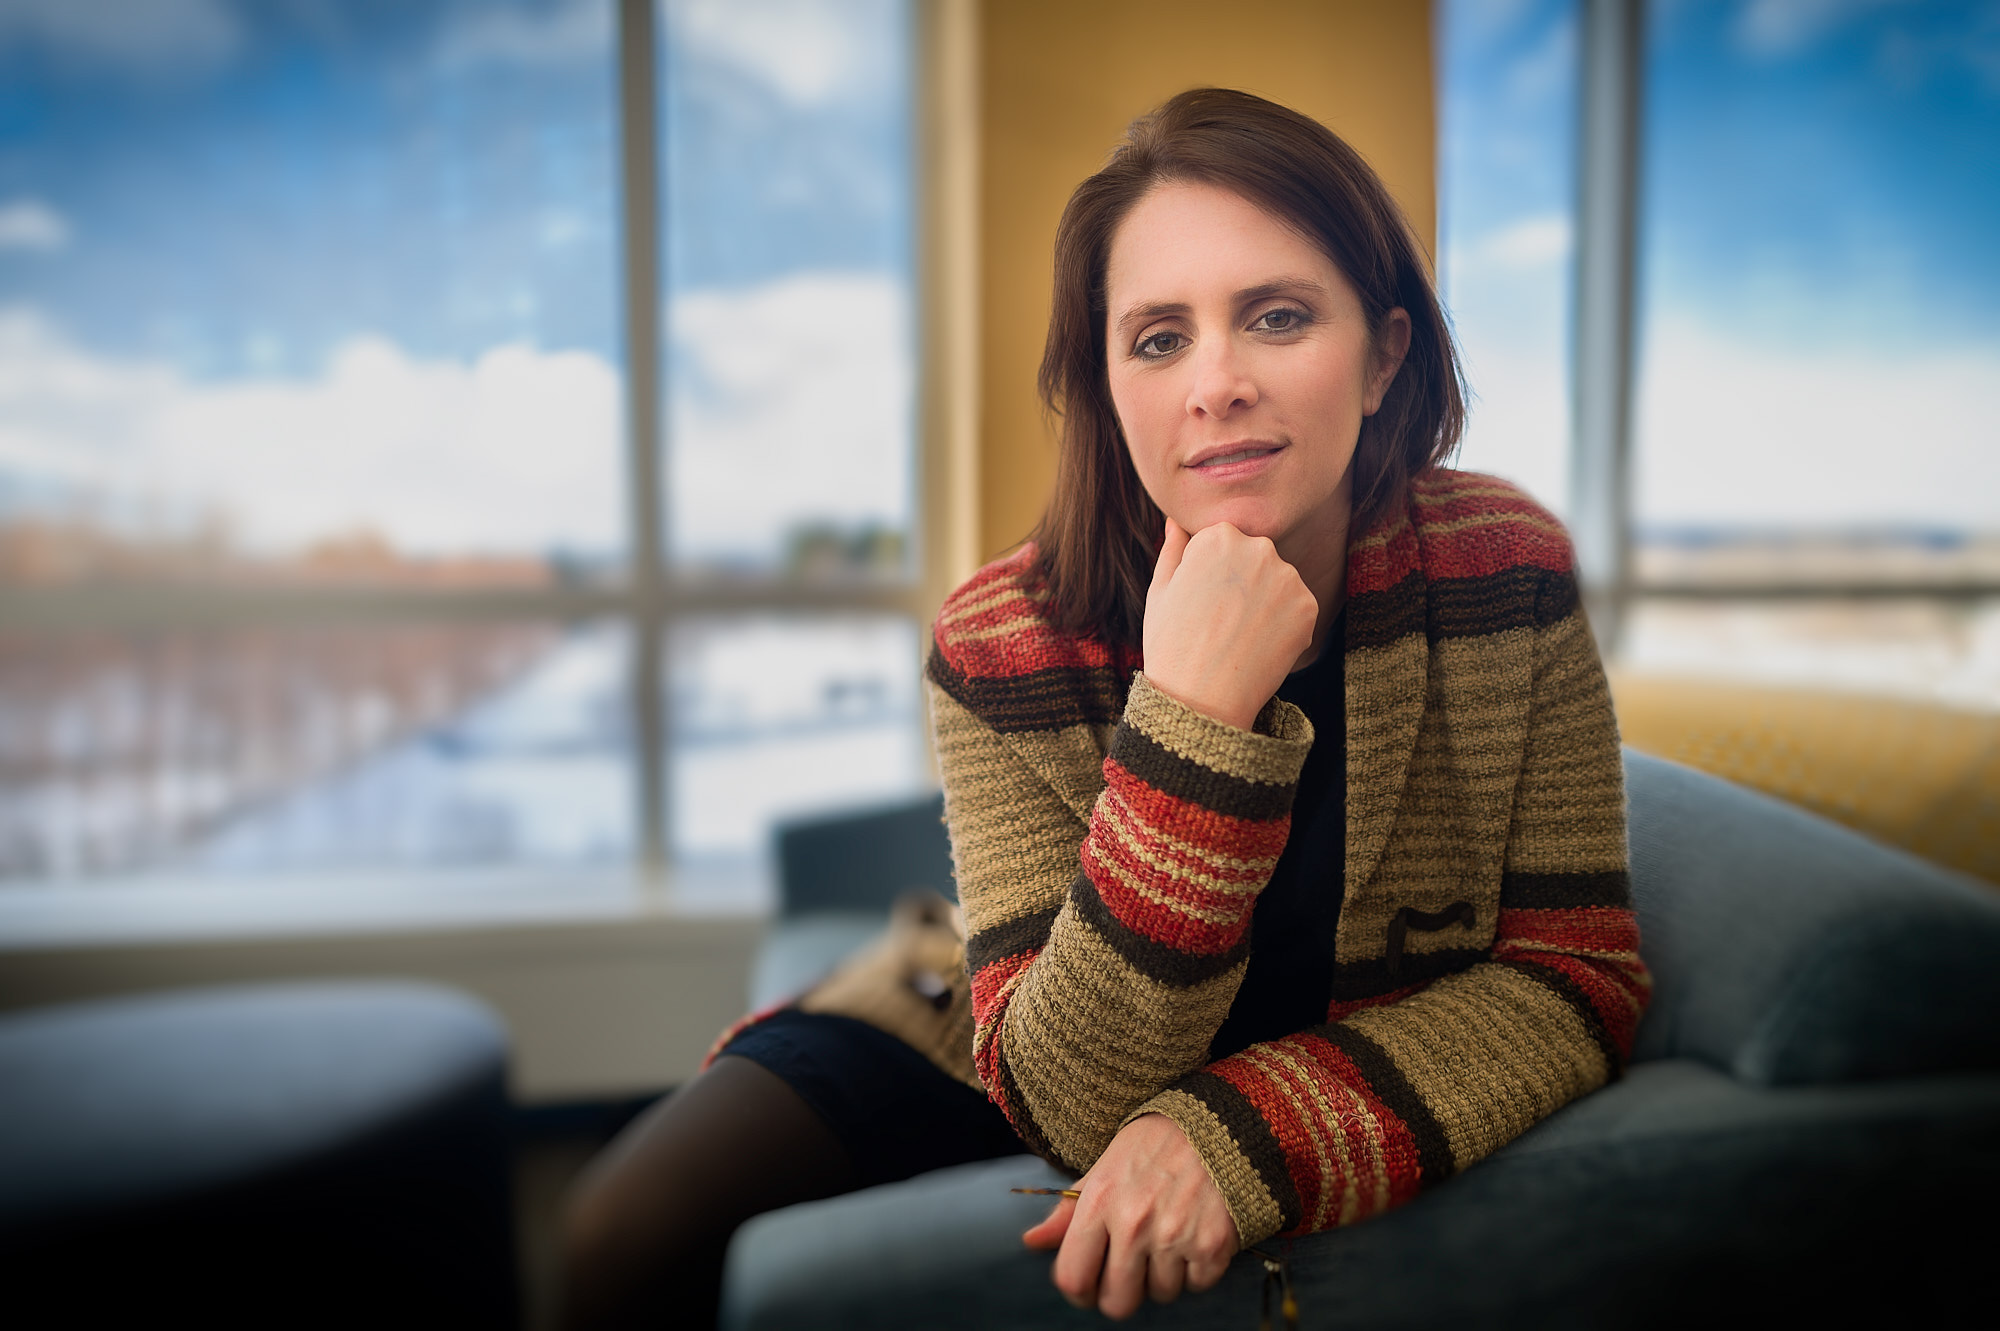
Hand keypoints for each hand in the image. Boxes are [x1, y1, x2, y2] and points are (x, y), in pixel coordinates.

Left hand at [1022, 1114, 1239, 1319]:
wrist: (1219, 1123)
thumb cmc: (1156, 1144)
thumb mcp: (1105, 1167)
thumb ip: (1068, 1210)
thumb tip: (1032, 1241)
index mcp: (1100, 1202)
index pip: (1073, 1279)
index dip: (1080, 1293)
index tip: (1091, 1288)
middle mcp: (1133, 1223)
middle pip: (1117, 1302)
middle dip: (1124, 1292)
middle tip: (1134, 1268)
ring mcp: (1174, 1237)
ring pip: (1161, 1294)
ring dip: (1165, 1274)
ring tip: (1170, 1235)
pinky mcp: (1211, 1245)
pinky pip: (1197, 1285)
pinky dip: (1197, 1269)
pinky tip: (1195, 1235)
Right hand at [1141, 517, 1317, 730]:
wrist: (1202, 699)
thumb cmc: (1171, 644)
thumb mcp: (1159, 591)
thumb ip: (1173, 549)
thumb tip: (1178, 521)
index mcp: (1218, 536)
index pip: (1223, 540)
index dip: (1210, 572)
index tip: (1201, 600)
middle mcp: (1258, 547)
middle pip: (1254, 556)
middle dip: (1242, 581)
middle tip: (1220, 620)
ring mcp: (1287, 576)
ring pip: (1277, 581)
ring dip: (1264, 600)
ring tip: (1239, 634)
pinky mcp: (1308, 606)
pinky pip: (1296, 607)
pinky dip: (1282, 624)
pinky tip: (1258, 644)